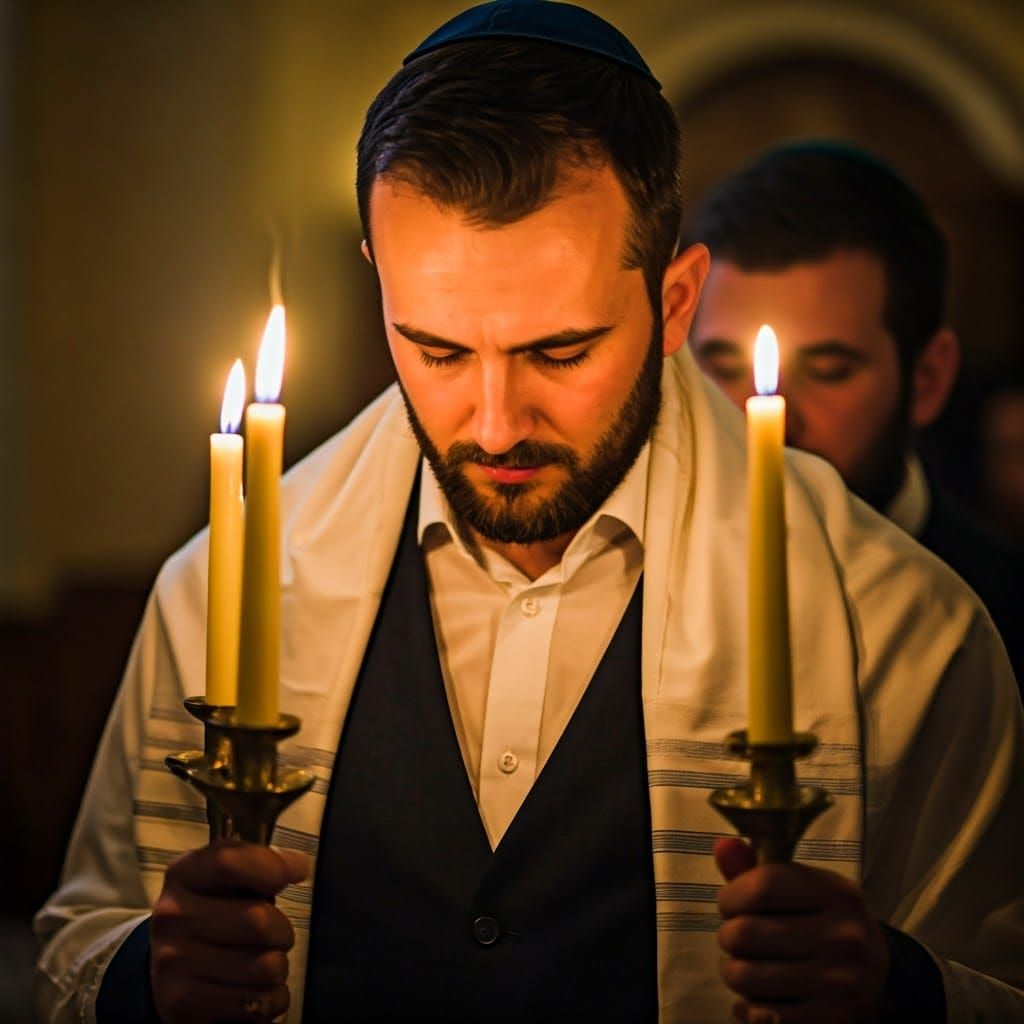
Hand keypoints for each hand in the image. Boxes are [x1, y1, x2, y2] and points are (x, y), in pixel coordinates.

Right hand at [150, 839, 310, 1022]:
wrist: (167, 969)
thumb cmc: (212, 914)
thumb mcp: (223, 880)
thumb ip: (256, 864)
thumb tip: (298, 866)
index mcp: (183, 874)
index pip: (229, 862)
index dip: (272, 867)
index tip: (296, 872)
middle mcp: (172, 916)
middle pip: (258, 920)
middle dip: (282, 931)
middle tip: (276, 935)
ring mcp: (174, 962)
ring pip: (265, 966)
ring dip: (277, 967)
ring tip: (263, 963)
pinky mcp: (183, 1003)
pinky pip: (258, 1002)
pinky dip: (272, 999)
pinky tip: (257, 990)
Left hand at [714, 837, 890, 1023]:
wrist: (881, 980)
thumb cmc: (825, 924)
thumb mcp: (804, 889)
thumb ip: (759, 870)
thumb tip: (723, 845)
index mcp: (837, 894)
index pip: (762, 886)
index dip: (731, 896)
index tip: (730, 904)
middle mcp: (844, 937)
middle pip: (745, 933)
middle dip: (728, 936)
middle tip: (738, 938)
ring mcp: (839, 982)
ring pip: (745, 975)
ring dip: (734, 971)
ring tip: (746, 966)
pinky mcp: (830, 1020)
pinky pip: (761, 1013)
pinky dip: (748, 1006)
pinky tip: (760, 996)